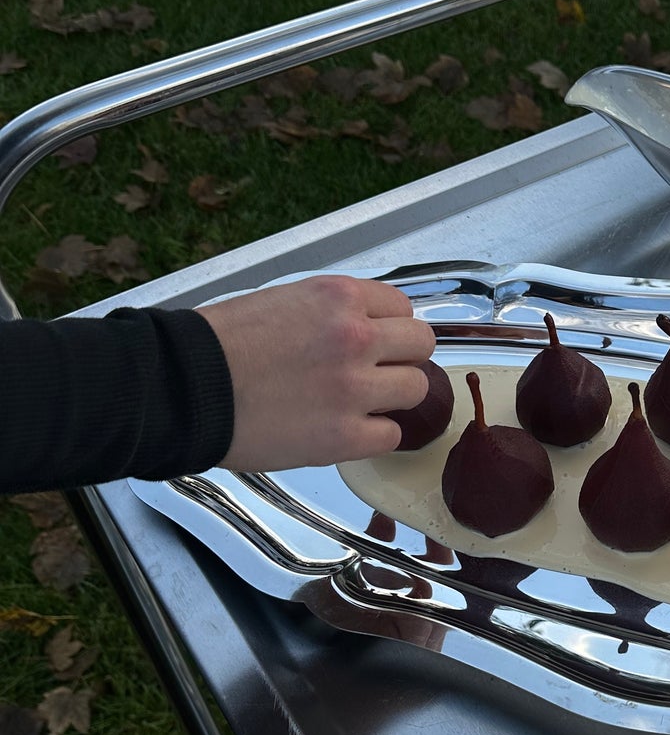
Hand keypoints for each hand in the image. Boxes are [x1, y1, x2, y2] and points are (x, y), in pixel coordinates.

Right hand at [198, 275, 435, 471]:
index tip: (378, 341)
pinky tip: (347, 431)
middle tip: (378, 372)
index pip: (401, 307)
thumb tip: (362, 327)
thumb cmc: (218, 345)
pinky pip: (391, 437)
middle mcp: (356, 337)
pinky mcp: (345, 436)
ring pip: (416, 389)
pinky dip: (374, 437)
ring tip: (361, 404)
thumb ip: (330, 312)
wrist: (183, 388)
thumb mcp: (282, 300)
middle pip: (421, 345)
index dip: (390, 327)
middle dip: (402, 358)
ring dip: (394, 398)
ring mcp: (354, 388)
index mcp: (339, 297)